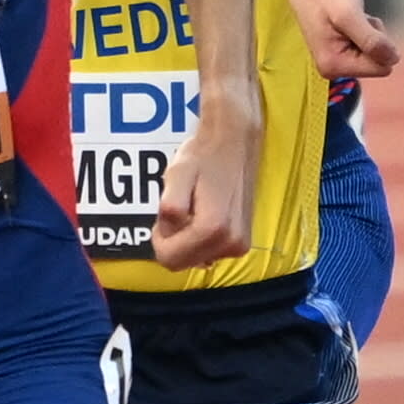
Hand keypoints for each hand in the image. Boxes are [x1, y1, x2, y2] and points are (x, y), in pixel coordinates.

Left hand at [150, 102, 258, 271]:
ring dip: (188, 238)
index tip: (166, 214)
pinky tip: (206, 212)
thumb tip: (170, 233)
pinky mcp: (243, 242)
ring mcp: (240, 245)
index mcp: (213, 229)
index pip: (170, 260)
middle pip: (183, 262)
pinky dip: (201, 238)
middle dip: (174, 240)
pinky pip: (209, 252)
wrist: (235, 141)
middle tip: (181, 207)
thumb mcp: (176, 175)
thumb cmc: (203, 155)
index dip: (159, 239)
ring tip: (196, 207)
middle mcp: (231, 243)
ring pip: (196, 258)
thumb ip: (170, 207)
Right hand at [287, 0, 400, 80]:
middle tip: (357, 18)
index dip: (380, 44)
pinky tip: (350, 16)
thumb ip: (371, 41)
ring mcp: (334, 58)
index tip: (363, 24)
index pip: (380, 68)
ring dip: (369, 31)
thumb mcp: (350, 15)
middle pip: (377, 62)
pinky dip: (364, 28)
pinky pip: (365, 44)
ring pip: (373, 52)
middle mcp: (332, 68)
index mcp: (333, 66)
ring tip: (352, 15)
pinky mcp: (337, 48)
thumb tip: (394, 60)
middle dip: (374, 38)